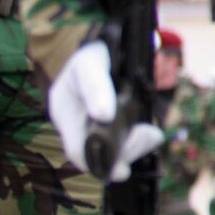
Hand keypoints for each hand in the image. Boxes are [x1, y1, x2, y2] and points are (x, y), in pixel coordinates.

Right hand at [50, 41, 163, 181]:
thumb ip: (95, 87)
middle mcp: (74, 124)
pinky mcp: (108, 125)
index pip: (75, 150)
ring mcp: (91, 126)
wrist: (106, 43)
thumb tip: (104, 116)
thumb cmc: (94, 52)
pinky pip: (121, 142)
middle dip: (122, 154)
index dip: (96, 163)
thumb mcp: (89, 63)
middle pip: (94, 155)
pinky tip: (149, 134)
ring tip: (151, 135)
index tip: (120, 171)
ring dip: (133, 147)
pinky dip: (137, 140)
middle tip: (147, 139)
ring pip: (110, 151)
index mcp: (63, 112)